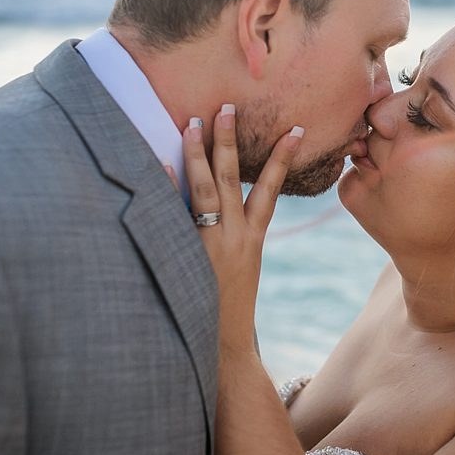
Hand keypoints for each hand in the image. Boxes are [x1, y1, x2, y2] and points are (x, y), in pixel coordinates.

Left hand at [178, 104, 303, 355]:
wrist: (223, 348)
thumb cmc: (228, 311)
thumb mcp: (242, 270)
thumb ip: (236, 240)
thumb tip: (226, 214)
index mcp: (251, 239)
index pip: (269, 189)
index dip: (281, 159)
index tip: (294, 130)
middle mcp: (233, 236)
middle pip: (232, 178)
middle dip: (229, 140)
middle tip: (226, 106)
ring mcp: (209, 244)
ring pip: (204, 189)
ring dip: (198, 152)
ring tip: (194, 121)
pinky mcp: (187, 255)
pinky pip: (175, 214)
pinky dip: (167, 186)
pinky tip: (159, 162)